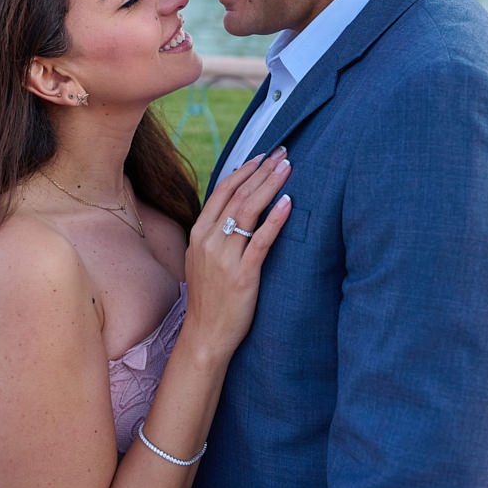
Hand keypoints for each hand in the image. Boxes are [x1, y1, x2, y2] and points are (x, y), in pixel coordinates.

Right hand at [183, 148, 292, 362]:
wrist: (205, 336)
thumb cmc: (210, 297)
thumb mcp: (203, 259)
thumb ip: (216, 233)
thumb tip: (236, 208)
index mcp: (199, 233)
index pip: (223, 191)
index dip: (245, 170)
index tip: (264, 155)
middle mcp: (209, 241)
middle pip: (238, 195)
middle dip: (262, 170)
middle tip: (283, 152)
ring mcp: (224, 258)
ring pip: (248, 211)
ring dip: (270, 185)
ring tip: (289, 168)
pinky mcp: (242, 276)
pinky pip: (260, 241)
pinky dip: (275, 220)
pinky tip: (288, 203)